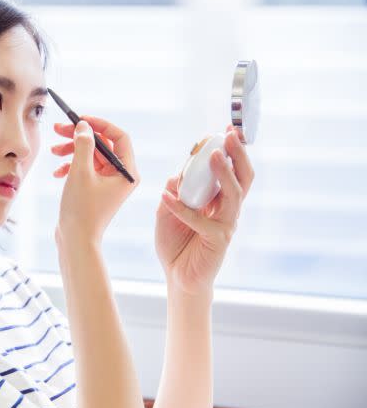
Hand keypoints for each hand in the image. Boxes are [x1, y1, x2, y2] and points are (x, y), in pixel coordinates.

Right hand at [51, 115, 139, 246]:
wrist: (76, 240)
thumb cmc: (82, 210)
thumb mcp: (81, 172)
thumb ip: (83, 145)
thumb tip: (84, 126)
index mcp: (127, 172)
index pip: (119, 136)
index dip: (99, 124)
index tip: (80, 119)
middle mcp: (122, 176)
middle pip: (102, 144)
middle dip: (80, 137)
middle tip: (59, 130)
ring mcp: (109, 183)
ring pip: (91, 155)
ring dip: (72, 150)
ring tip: (54, 151)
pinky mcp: (96, 189)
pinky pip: (85, 169)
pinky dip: (71, 166)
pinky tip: (57, 172)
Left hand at [155, 124, 254, 298]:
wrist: (178, 277)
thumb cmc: (176, 243)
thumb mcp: (167, 211)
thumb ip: (174, 192)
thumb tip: (178, 174)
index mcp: (217, 199)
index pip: (230, 170)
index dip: (231, 150)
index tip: (226, 129)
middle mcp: (227, 209)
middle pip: (242, 177)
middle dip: (238, 154)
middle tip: (230, 135)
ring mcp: (226, 224)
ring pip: (233, 194)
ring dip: (223, 174)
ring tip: (213, 156)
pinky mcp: (218, 240)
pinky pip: (202, 220)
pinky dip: (182, 209)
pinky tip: (165, 198)